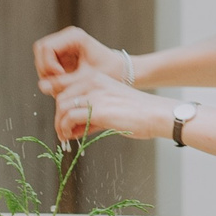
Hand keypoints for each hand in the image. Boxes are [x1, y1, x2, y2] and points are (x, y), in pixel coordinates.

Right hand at [33, 26, 128, 86]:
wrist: (121, 72)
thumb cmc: (110, 72)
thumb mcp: (86, 78)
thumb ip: (64, 82)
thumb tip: (41, 86)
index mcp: (74, 36)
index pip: (47, 47)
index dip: (49, 65)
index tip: (62, 77)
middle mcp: (66, 38)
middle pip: (40, 50)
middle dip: (45, 69)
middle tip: (57, 83)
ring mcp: (62, 46)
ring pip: (41, 59)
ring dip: (47, 74)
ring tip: (62, 86)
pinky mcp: (61, 56)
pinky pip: (46, 66)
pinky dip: (51, 77)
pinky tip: (64, 85)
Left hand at [49, 69, 171, 144]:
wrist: (156, 114)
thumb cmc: (138, 113)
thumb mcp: (110, 107)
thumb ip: (90, 114)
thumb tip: (71, 128)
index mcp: (96, 78)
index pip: (68, 90)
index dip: (63, 108)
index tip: (64, 124)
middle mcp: (93, 82)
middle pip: (61, 98)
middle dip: (59, 117)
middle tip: (63, 133)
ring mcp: (94, 94)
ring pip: (62, 107)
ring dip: (60, 124)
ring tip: (66, 137)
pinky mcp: (96, 109)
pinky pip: (69, 118)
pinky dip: (65, 129)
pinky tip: (71, 137)